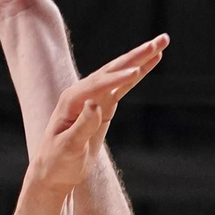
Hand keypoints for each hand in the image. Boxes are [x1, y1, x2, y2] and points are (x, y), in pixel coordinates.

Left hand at [28, 41, 167, 191]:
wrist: (53, 173)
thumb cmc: (57, 162)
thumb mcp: (68, 148)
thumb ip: (82, 127)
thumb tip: (94, 105)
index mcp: (71, 101)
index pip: (98, 85)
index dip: (116, 79)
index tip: (135, 72)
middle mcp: (82, 93)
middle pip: (113, 70)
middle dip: (136, 56)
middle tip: (159, 41)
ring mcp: (93, 97)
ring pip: (119, 73)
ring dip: (140, 58)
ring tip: (161, 43)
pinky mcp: (103, 106)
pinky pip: (122, 86)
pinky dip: (137, 74)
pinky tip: (149, 63)